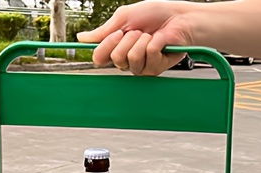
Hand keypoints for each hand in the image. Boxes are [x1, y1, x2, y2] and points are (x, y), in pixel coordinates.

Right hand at [77, 1, 195, 75]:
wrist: (179, 17)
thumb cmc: (155, 15)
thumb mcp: (124, 17)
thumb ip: (103, 30)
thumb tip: (81, 37)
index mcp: (117, 48)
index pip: (99, 58)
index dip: (106, 46)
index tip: (116, 33)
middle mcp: (127, 61)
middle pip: (115, 58)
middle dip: (128, 39)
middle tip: (139, 31)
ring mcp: (141, 67)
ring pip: (131, 58)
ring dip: (142, 40)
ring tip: (150, 35)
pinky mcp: (155, 70)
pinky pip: (148, 55)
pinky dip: (155, 43)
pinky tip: (161, 42)